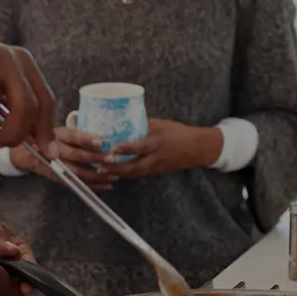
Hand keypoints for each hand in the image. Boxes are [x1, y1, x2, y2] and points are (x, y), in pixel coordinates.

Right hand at [9, 126, 116, 191]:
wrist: (23, 154)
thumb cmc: (47, 138)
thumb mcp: (57, 131)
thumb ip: (74, 136)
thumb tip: (102, 139)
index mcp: (56, 135)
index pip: (72, 137)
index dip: (85, 140)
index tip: (100, 142)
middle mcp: (54, 150)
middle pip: (75, 156)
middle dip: (95, 159)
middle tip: (111, 159)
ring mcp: (54, 166)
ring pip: (77, 173)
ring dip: (96, 176)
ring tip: (114, 176)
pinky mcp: (56, 178)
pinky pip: (75, 183)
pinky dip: (91, 186)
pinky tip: (105, 186)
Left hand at [101, 119, 222, 179]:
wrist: (196, 149)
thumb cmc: (178, 133)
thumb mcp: (161, 124)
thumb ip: (142, 125)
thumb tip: (122, 121)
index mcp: (158, 142)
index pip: (141, 147)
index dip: (126, 149)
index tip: (113, 148)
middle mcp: (156, 157)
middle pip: (134, 167)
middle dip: (116, 168)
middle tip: (100, 166)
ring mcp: (156, 167)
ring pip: (134, 173)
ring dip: (118, 173)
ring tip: (101, 170)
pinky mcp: (155, 172)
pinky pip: (138, 174)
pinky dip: (126, 174)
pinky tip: (114, 172)